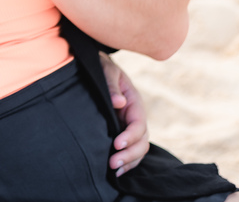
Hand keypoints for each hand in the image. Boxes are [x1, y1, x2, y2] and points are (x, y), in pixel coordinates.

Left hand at [100, 52, 149, 175]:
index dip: (130, 136)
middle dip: (130, 154)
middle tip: (113, 163)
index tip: (116, 144)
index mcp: (135, 102)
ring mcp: (129, 125)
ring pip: (138, 148)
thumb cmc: (101, 67)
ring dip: (129, 161)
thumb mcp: (106, 70)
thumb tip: (119, 102)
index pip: (138, 124)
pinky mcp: (121, 131)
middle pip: (141, 141)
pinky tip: (116, 171)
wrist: (96, 66)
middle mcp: (135, 116)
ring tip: (114, 170)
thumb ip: (111, 85)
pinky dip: (127, 162)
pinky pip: (130, 150)